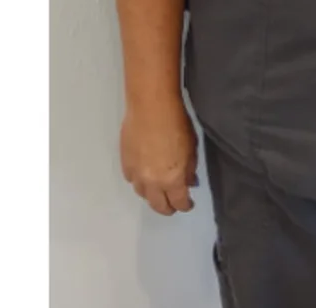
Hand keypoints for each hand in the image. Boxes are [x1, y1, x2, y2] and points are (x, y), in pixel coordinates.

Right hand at [120, 100, 199, 215]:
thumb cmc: (177, 125)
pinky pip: (131, 180)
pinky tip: (144, 178)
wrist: (151, 109)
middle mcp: (152, 182)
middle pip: (157, 204)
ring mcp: (135, 174)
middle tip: (173, 206)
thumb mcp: (191, 149)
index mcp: (172, 180)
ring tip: (158, 193)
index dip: (185, 206)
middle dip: (167, 208)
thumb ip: (189, 170)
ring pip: (142, 193)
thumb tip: (189, 182)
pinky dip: (139, 182)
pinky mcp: (124, 163)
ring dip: (151, 196)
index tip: (188, 204)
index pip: (179, 202)